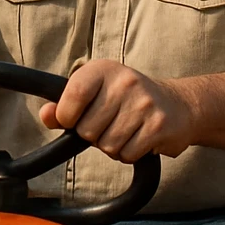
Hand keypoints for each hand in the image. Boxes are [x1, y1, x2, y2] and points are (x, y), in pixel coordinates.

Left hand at [38, 60, 195, 162]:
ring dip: (112, 147)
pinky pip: (127, 154)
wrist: (178, 105)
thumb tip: (46, 114)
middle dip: (94, 136)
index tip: (75, 118)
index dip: (67, 116)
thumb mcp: (97, 93)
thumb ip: (66, 105)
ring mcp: (144, 103)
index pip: (73, 95)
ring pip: (107, 145)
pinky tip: (139, 139)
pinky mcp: (158, 126)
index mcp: (104, 70)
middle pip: (88, 130)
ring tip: (126, 131)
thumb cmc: (128, 100)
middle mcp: (125, 82)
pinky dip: (129, 154)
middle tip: (110, 124)